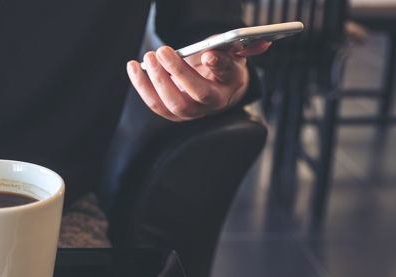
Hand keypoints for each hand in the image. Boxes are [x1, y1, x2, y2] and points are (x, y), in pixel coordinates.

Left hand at [126, 41, 269, 120]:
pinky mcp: (173, 114)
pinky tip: (133, 67)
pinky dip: (142, 85)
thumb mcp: (232, 54)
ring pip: (172, 103)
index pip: (226, 75)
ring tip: (148, 57)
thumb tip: (262, 43)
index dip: (218, 65)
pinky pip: (155, 104)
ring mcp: (191, 112)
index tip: (209, 54)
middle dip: (177, 72)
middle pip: (195, 95)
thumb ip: (241, 47)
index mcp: (230, 85)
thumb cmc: (221, 67)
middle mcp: (212, 104)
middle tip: (162, 51)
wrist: (214, 89)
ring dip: (156, 80)